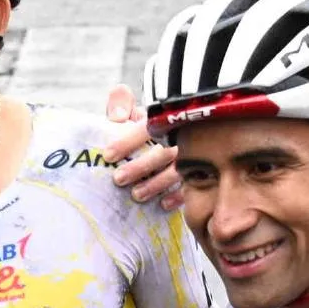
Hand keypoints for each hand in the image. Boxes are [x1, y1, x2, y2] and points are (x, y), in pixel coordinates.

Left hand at [96, 83, 180, 207]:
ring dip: (156, 183)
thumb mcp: (133, 111)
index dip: (128, 140)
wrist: (172, 138)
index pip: (146, 128)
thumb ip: (120, 104)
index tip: (108, 155)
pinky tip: (163, 204)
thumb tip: (116, 116)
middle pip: (162, 152)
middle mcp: (180, 137)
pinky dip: (178, 195)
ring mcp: (192, 156)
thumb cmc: (146, 127)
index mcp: (162, 119)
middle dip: (140, 166)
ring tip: (136, 195)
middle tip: (118, 179)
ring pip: (177, 170)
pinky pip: (191, 186)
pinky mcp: (200, 174)